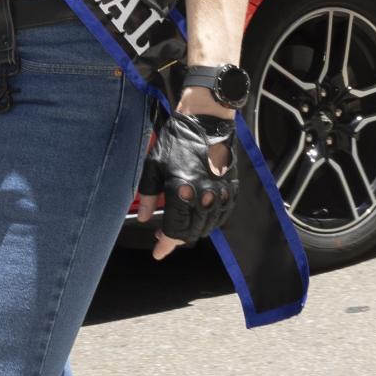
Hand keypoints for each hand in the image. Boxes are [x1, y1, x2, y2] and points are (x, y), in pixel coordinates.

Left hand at [136, 108, 237, 258]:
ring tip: (179, 223)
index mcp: (182, 191)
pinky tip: (198, 214)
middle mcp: (204, 198)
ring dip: (192, 230)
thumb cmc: (176, 141)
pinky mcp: (231, 191)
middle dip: (176, 238)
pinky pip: (221, 217)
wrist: (205, 122)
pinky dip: (208, 221)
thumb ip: (148, 195)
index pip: (175, 232)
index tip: (157, 253)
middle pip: (191, 233)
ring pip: (207, 228)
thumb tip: (145, 219)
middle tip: (162, 234)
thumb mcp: (153, 165)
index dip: (165, 246)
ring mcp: (220, 195)